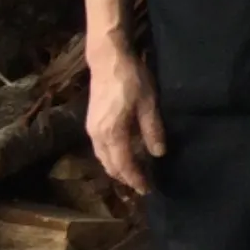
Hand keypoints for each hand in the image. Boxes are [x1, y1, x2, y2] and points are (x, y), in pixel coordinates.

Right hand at [84, 43, 166, 195]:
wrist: (108, 60)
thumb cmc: (131, 80)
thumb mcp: (149, 103)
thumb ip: (153, 130)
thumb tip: (158, 154)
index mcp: (112, 133)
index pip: (124, 165)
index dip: (135, 179)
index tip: (147, 189)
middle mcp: (97, 136)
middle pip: (110, 165)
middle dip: (125, 178)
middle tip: (142, 185)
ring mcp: (91, 129)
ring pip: (102, 158)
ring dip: (117, 169)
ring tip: (133, 174)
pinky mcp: (91, 123)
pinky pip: (100, 149)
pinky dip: (111, 158)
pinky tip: (122, 155)